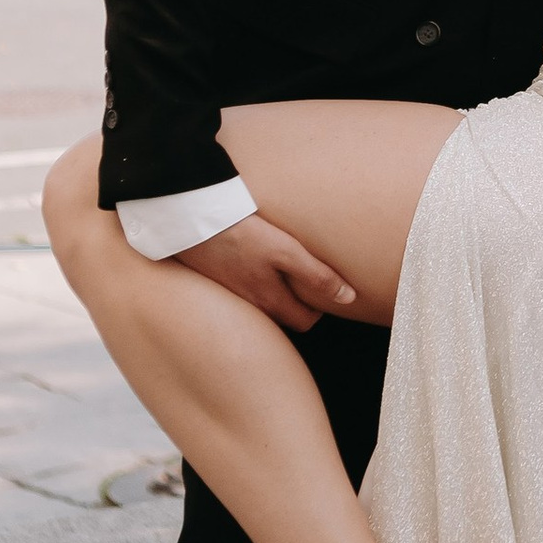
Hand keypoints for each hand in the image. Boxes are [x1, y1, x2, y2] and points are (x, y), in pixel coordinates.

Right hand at [169, 211, 355, 333]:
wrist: (192, 220)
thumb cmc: (242, 234)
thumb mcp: (286, 252)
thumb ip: (317, 276)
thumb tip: (349, 298)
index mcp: (270, 302)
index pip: (305, 323)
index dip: (320, 308)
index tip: (323, 287)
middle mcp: (251, 305)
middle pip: (285, 316)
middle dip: (300, 303)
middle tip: (308, 278)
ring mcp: (232, 294)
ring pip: (264, 304)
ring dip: (277, 293)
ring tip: (284, 269)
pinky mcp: (218, 279)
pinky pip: (244, 291)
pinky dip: (255, 282)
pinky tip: (255, 261)